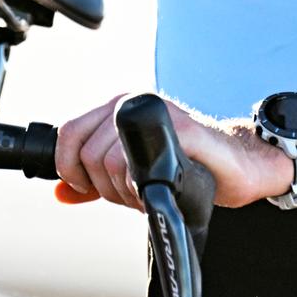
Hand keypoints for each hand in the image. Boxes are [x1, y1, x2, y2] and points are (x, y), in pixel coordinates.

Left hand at [53, 93, 292, 210]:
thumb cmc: (185, 165)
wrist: (236, 165)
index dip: (68, 168)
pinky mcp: (180, 128)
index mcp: (117, 106)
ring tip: (148, 194)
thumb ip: (94, 180)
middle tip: (131, 196)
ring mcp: (157, 111)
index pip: (69, 133)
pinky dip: (141, 188)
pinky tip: (158, 189)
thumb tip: (60, 193)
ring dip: (125, 193)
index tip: (85, 188)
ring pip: (109, 162)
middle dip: (104, 188)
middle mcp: (132, 100)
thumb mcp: (129, 172)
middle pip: (88, 154)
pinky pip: (139, 165)